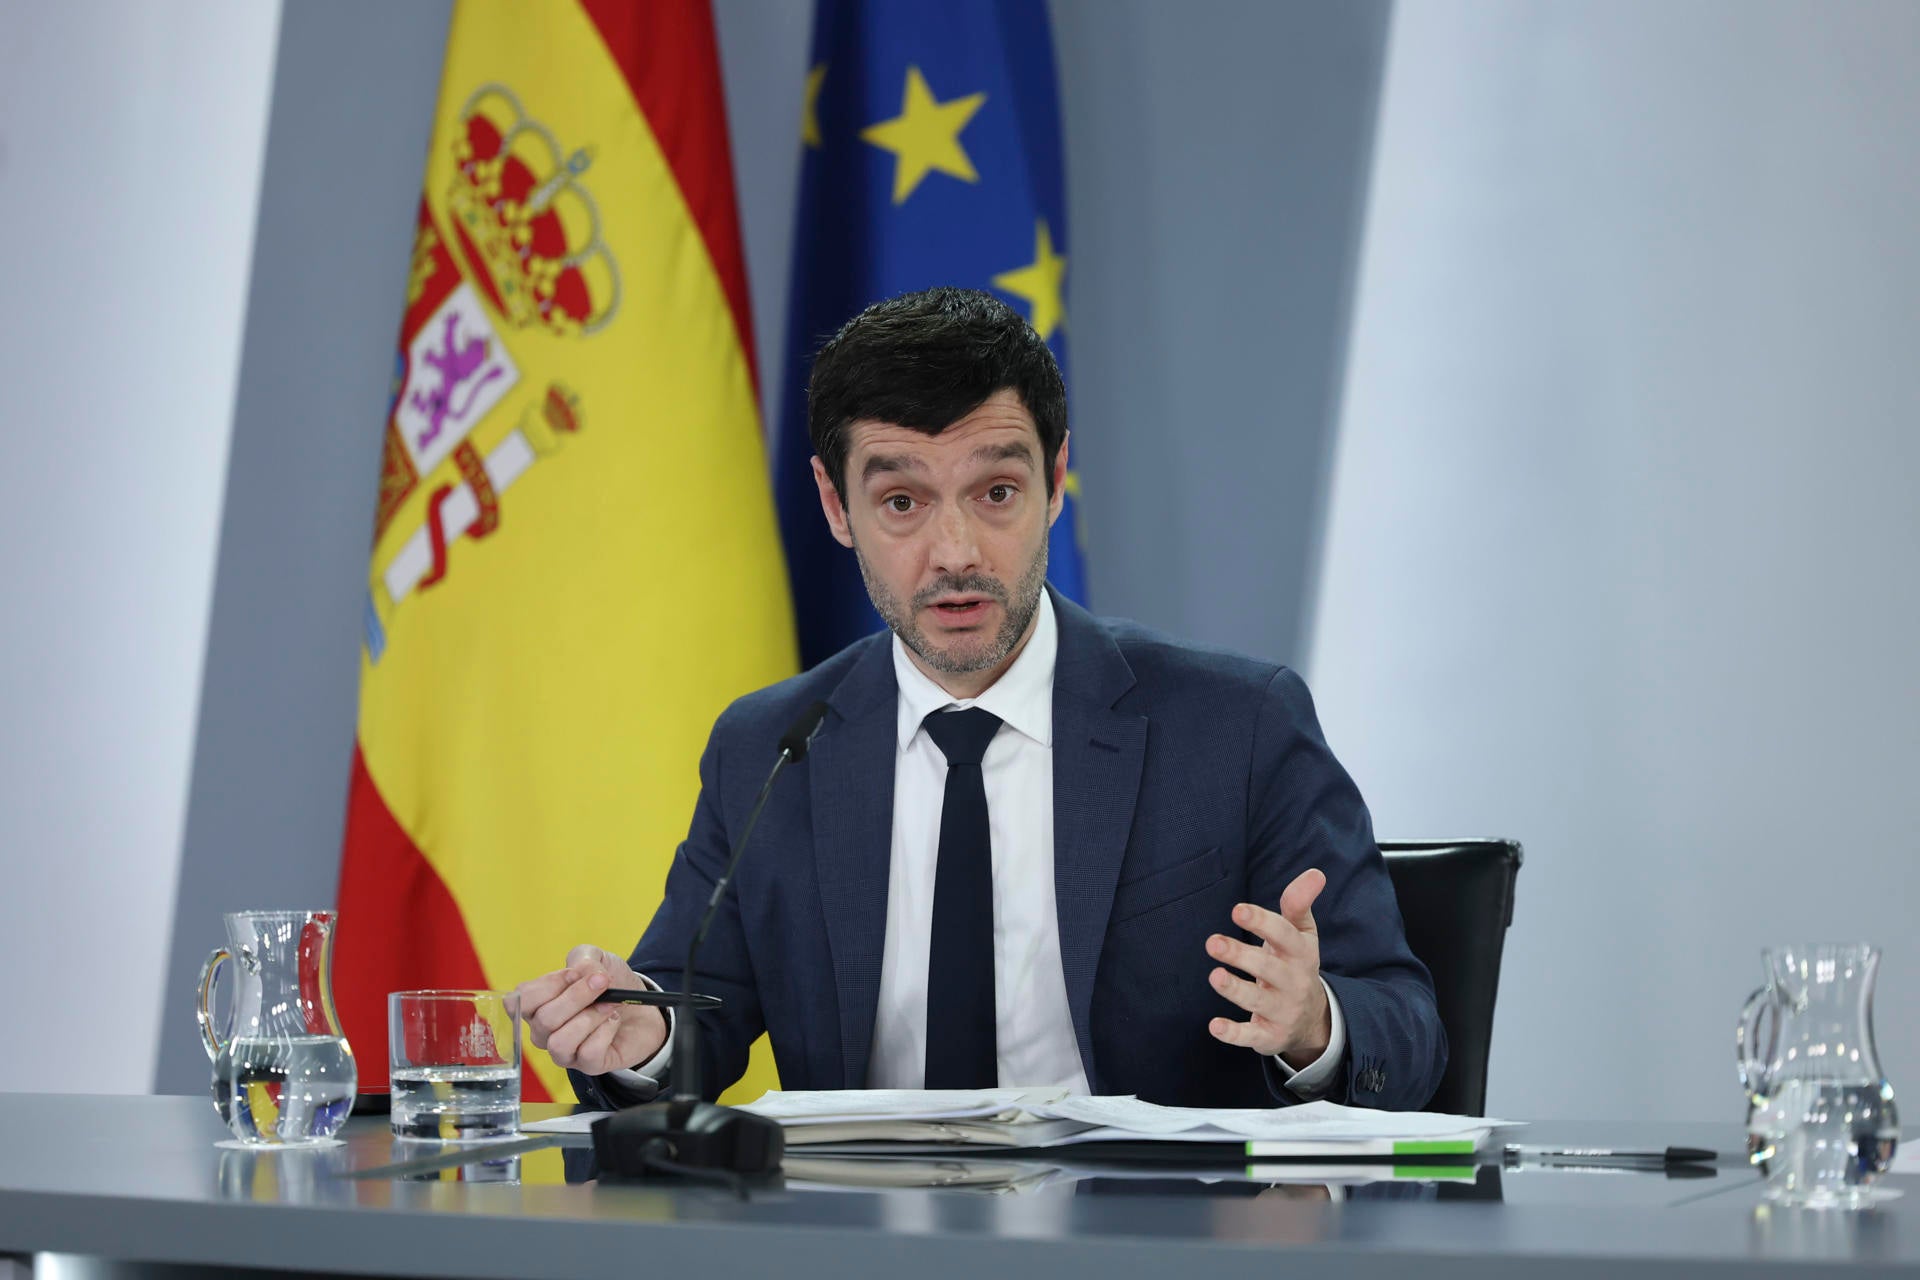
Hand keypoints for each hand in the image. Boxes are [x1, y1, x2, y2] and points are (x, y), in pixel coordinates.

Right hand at [516, 944, 667, 1075]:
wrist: (643, 1008)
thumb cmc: (611, 985)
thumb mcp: (597, 960)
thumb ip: (583, 958)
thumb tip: (580, 973)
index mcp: (537, 1006)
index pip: (522, 1000)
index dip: (549, 984)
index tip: (576, 973)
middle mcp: (544, 1033)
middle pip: (545, 1020)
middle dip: (578, 996)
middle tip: (603, 982)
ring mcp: (564, 1053)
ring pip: (560, 1042)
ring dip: (591, 1017)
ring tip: (609, 1005)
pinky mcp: (588, 1066)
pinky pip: (588, 1053)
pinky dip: (606, 1031)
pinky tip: (613, 1021)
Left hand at [1204, 868, 1331, 1067]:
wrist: (1311, 1018)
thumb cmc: (1295, 964)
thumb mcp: (1302, 935)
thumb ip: (1299, 904)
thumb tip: (1315, 873)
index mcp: (1301, 954)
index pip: (1284, 935)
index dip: (1262, 922)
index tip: (1237, 909)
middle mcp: (1293, 983)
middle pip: (1268, 969)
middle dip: (1241, 955)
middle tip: (1213, 942)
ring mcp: (1282, 1011)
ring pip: (1257, 1001)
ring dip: (1235, 990)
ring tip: (1214, 976)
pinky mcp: (1269, 1036)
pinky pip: (1251, 1036)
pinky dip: (1233, 1034)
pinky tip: (1214, 1026)